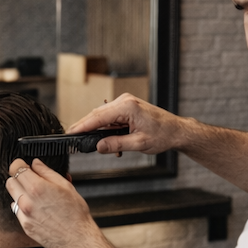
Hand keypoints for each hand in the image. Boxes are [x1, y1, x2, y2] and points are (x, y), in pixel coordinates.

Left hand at [6, 158, 97, 247]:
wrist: (77, 238)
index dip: (19, 164)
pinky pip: (18, 212)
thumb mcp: (66, 186)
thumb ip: (47, 172)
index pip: (16, 168)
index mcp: (37, 188)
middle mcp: (27, 201)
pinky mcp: (25, 226)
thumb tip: (36, 163)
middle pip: (10, 182)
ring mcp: (24, 215)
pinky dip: (24, 208)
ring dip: (21, 193)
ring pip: (13, 197)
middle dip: (18, 178)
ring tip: (37, 197)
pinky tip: (38, 209)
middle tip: (30, 180)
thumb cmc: (76, 214)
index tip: (23, 165)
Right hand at [67, 93, 182, 155]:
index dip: (82, 126)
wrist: (176, 130)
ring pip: (103, 116)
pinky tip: (108, 141)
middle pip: (97, 114)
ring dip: (98, 130)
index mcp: (127, 107)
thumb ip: (116, 144)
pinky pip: (111, 117)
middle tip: (74, 139)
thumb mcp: (138, 143)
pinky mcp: (127, 107)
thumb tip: (99, 146)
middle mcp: (125, 101)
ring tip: (94, 144)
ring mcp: (126, 103)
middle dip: (85, 127)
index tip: (71, 133)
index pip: (98, 117)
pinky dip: (107, 128)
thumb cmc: (163, 134)